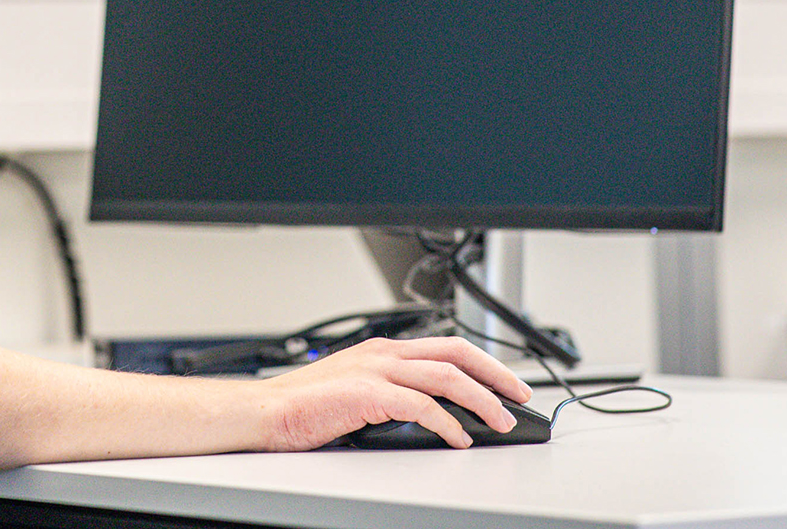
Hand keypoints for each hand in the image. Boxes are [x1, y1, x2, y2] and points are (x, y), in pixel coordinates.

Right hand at [259, 337, 532, 450]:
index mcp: (383, 349)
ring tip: (500, 422)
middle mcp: (384, 352)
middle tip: (520, 396)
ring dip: (482, 401)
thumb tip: (434, 414)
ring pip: (448, 377)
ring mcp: (376, 370)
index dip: (484, 362)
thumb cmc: (305, 406)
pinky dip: (448, 424)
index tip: (507, 382)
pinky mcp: (368, 394)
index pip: (447, 346)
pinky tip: (458, 439)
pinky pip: (423, 407)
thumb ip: (393, 393)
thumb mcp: (358, 390)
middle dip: (496, 374)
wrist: (266, 411)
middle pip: (457, 353)